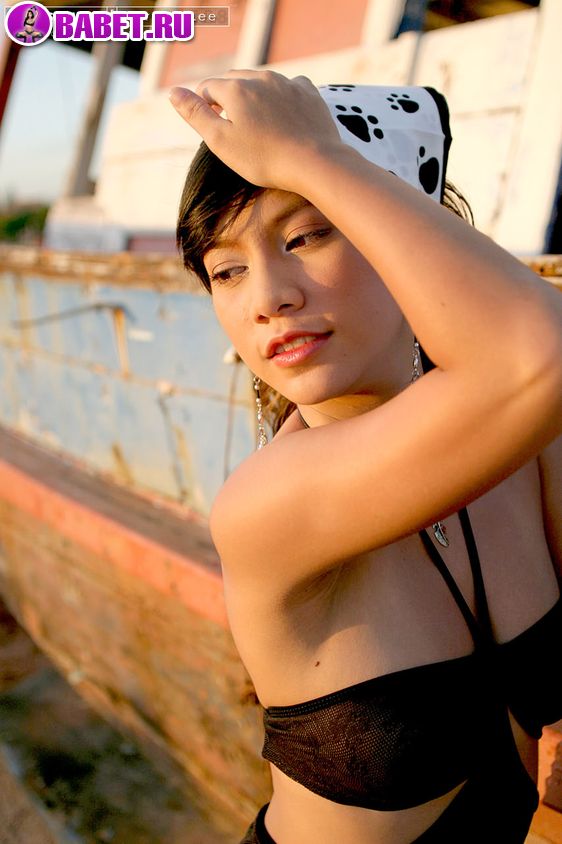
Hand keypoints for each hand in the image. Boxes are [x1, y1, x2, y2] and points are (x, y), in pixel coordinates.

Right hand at [169, 69, 342, 191]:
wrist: (314, 163)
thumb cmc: (264, 158)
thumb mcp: (221, 141)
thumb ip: (195, 114)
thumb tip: (173, 92)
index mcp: (235, 88)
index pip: (208, 88)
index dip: (205, 106)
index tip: (211, 126)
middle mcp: (260, 77)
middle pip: (234, 80)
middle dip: (227, 97)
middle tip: (231, 125)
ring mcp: (287, 82)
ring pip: (261, 81)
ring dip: (253, 95)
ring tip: (256, 122)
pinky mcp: (308, 92)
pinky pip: (288, 86)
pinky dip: (280, 96)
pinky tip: (282, 114)